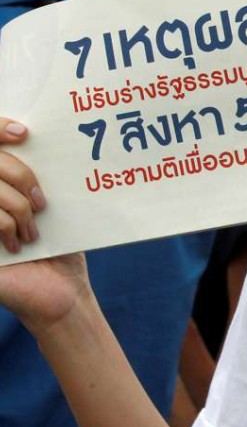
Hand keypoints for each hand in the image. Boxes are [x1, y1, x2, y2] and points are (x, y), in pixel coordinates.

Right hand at [0, 119, 91, 334]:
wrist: (61, 293)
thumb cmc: (61, 249)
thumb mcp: (57, 208)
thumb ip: (47, 177)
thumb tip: (57, 134)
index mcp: (2, 185)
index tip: (24, 132)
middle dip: (21, 176)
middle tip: (42, 202)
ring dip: (18, 208)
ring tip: (33, 231)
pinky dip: (7, 226)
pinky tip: (20, 246)